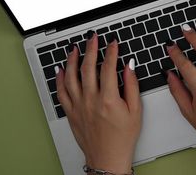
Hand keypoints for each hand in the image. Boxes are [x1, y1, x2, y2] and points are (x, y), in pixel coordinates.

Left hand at [55, 33, 141, 173]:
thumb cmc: (123, 137)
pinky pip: (61, 92)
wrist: (107, 157)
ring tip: (75, 48)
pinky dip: (60, 79)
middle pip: (88, 68)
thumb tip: (129, 67)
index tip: (113, 43)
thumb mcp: (136, 111)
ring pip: (71, 77)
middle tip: (93, 38)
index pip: (108, 68)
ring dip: (73, 60)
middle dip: (91, 49)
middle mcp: (91, 101)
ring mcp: (78, 106)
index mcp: (109, 99)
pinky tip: (61, 69)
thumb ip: (132, 86)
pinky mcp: (71, 112)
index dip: (111, 52)